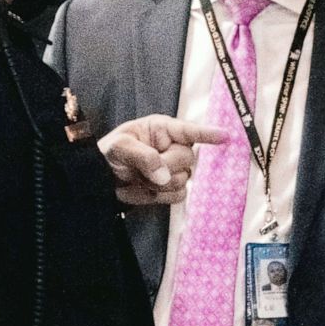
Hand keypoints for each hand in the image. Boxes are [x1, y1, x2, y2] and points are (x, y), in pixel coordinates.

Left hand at [98, 115, 225, 205]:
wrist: (98, 182)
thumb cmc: (107, 155)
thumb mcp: (119, 148)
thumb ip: (143, 157)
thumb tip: (165, 176)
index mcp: (161, 129)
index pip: (189, 130)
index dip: (208, 133)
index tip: (226, 136)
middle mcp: (172, 147)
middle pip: (187, 158)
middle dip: (166, 167)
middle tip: (143, 171)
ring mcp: (173, 168)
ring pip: (184, 179)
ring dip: (160, 184)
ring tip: (139, 179)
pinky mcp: (171, 188)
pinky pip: (178, 195)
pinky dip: (161, 196)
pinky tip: (146, 191)